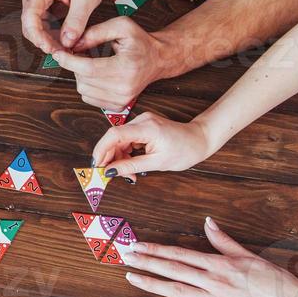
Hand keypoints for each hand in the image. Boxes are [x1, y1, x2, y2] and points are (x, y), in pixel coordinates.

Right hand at [19, 0, 111, 52]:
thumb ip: (77, 20)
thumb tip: (67, 40)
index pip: (29, 17)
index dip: (37, 36)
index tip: (49, 47)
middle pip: (29, 25)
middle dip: (43, 41)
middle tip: (60, 52)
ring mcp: (36, 2)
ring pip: (35, 29)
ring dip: (48, 40)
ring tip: (64, 48)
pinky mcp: (42, 8)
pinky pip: (42, 26)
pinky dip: (51, 36)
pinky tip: (63, 41)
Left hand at [50, 17, 167, 111]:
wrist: (158, 60)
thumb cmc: (140, 42)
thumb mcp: (121, 26)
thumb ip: (96, 32)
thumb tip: (73, 44)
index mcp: (126, 67)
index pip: (88, 69)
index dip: (69, 61)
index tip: (57, 53)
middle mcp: (124, 87)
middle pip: (83, 80)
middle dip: (75, 65)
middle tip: (79, 52)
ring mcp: (121, 99)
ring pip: (83, 90)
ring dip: (80, 75)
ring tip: (89, 62)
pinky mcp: (118, 105)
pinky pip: (89, 98)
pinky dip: (86, 85)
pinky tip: (95, 74)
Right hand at [90, 111, 214, 177]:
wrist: (201, 139)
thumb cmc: (185, 151)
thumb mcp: (157, 163)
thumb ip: (131, 166)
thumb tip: (109, 172)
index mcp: (147, 128)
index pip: (114, 135)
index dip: (101, 150)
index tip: (97, 166)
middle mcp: (142, 120)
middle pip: (115, 137)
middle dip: (111, 157)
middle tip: (114, 176)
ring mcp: (143, 120)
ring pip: (120, 139)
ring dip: (119, 156)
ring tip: (129, 173)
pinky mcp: (144, 124)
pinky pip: (128, 138)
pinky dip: (127, 151)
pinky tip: (132, 162)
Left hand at [121, 217, 297, 296]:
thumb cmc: (275, 282)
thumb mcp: (249, 256)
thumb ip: (225, 241)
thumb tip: (208, 222)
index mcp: (219, 265)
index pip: (180, 254)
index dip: (156, 250)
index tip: (138, 245)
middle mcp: (213, 282)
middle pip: (173, 270)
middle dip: (147, 262)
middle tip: (125, 256)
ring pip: (176, 292)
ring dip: (152, 284)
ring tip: (132, 277)